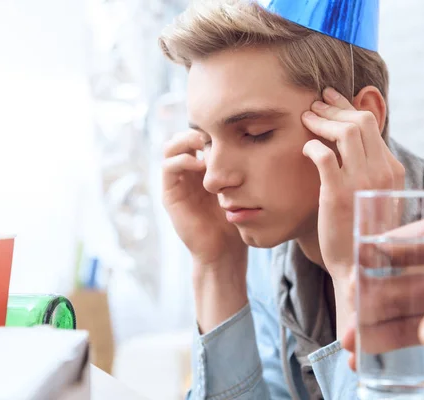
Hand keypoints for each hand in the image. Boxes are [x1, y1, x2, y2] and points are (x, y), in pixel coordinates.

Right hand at [162, 130, 246, 270]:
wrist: (225, 250)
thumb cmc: (239, 218)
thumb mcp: (242, 185)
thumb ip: (241, 164)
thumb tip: (255, 135)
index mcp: (203, 167)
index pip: (199, 134)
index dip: (210, 127)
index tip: (228, 127)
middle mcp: (187, 171)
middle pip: (183, 136)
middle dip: (198, 129)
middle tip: (216, 132)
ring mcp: (177, 182)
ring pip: (171, 147)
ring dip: (187, 140)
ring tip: (206, 144)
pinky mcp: (169, 194)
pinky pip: (168, 167)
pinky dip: (182, 159)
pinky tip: (201, 164)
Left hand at [302, 88, 404, 280]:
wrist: (359, 267)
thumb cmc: (361, 230)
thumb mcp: (373, 195)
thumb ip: (367, 169)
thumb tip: (350, 144)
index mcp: (393, 170)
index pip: (371, 125)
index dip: (347, 107)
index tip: (330, 100)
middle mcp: (382, 171)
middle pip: (359, 121)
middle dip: (334, 108)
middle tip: (314, 104)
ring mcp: (361, 181)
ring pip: (345, 132)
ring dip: (321, 120)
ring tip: (305, 117)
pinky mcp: (337, 194)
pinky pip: (323, 155)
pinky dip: (312, 145)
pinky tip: (304, 148)